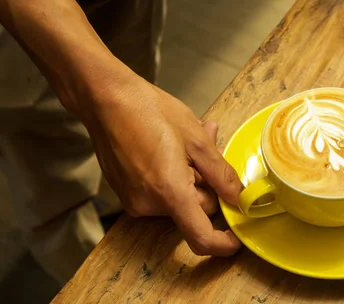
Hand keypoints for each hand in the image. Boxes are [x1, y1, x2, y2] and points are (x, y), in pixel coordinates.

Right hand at [82, 74, 242, 255]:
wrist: (105, 99)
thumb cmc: (149, 111)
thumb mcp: (196, 138)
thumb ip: (221, 174)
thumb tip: (238, 198)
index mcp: (170, 192)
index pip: (201, 237)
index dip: (223, 243)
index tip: (236, 237)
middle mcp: (148, 204)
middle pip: (194, 208)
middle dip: (208, 182)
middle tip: (211, 146)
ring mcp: (134, 200)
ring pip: (178, 198)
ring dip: (191, 175)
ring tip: (188, 141)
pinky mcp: (125, 192)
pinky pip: (160, 192)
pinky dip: (173, 175)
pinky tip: (171, 147)